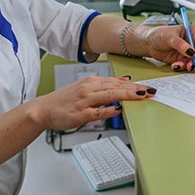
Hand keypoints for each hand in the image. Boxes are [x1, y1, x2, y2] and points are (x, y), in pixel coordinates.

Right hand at [33, 76, 156, 130]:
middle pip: (116, 87)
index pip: (117, 82)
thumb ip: (105, 85)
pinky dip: (108, 110)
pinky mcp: (80, 114)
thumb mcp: (85, 87)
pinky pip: (97, 112)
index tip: (147, 86)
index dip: (134, 84)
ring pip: (109, 96)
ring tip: (141, 96)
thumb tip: (125, 80)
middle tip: (150, 90)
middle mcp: (89, 88)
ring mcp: (85, 101)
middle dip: (135, 89)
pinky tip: (118, 110)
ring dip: (126, 95)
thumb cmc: (64, 100)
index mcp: (91, 82)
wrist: (43, 109)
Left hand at [143, 25, 194, 72]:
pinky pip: (183, 64)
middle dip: (194, 60)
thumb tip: (191, 51)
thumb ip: (180, 45)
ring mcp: (185, 51)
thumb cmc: (158, 35)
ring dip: (187, 65)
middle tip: (190, 66)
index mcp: (189, 32)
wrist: (148, 43)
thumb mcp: (170, 37)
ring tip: (179, 65)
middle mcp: (189, 42)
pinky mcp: (180, 59)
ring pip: (191, 60)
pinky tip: (175, 66)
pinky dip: (180, 66)